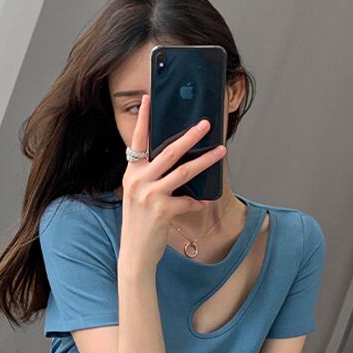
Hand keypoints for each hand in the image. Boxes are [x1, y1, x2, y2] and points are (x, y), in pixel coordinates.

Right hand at [120, 93, 227, 268]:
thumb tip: (178, 163)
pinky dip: (196, 201)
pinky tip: (199, 203)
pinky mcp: (161, 211)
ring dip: (205, 160)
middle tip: (206, 124)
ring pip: (183, 171)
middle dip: (190, 136)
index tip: (148, 99)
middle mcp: (138, 181)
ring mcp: (149, 195)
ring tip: (221, 151)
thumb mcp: (139, 197)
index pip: (138, 141)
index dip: (143, 119)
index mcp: (132, 174)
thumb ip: (152, 178)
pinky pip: (188, 200)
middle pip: (168, 151)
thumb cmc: (141, 225)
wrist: (135, 254)